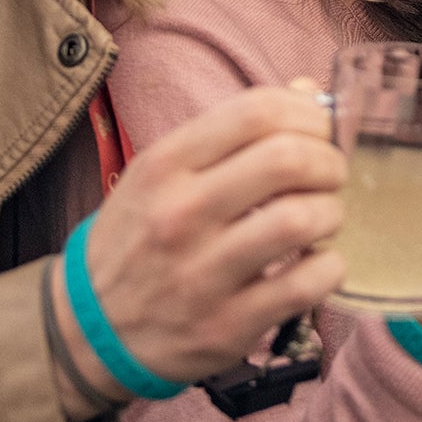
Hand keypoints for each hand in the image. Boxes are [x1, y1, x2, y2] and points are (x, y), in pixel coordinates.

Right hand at [53, 85, 346, 418]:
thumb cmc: (140, 236)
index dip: (309, 114)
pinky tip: (317, 263)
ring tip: (323, 218)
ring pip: (300, 220)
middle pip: (288, 159)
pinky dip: (330, 267)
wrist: (89, 330)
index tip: (320, 130)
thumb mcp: (163, 173)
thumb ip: (233, 131)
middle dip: (329, 162)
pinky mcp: (226, 326)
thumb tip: (309, 92)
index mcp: (165, 165)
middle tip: (331, 176)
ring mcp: (202, 274)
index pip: (257, 111)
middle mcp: (180, 215)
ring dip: (331, 213)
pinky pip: (307, 284)